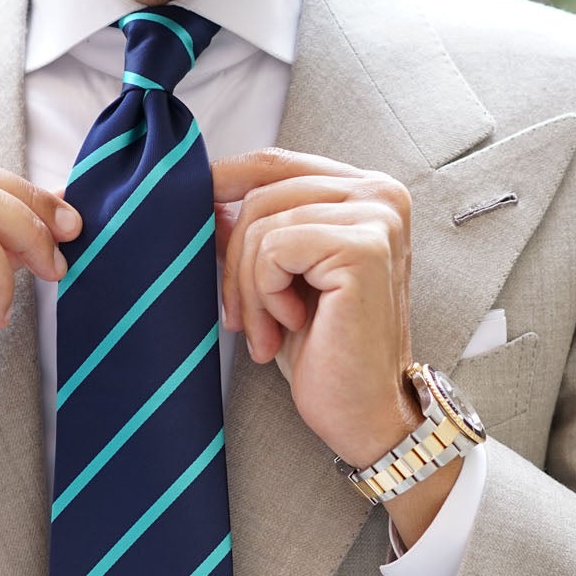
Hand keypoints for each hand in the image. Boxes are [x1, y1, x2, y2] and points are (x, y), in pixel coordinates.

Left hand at [210, 148, 421, 468]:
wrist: (363, 412)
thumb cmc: (325, 351)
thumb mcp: (276, 279)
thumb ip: (252, 232)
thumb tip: (206, 198)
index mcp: (365, 192)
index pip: (276, 164)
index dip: (226, 181)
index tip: (195, 210)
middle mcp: (380, 194)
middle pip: (261, 192)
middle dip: (236, 260)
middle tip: (243, 318)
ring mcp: (377, 217)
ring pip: (261, 222)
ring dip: (249, 287)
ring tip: (269, 331)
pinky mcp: (363, 248)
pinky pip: (274, 249)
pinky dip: (266, 294)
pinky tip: (290, 326)